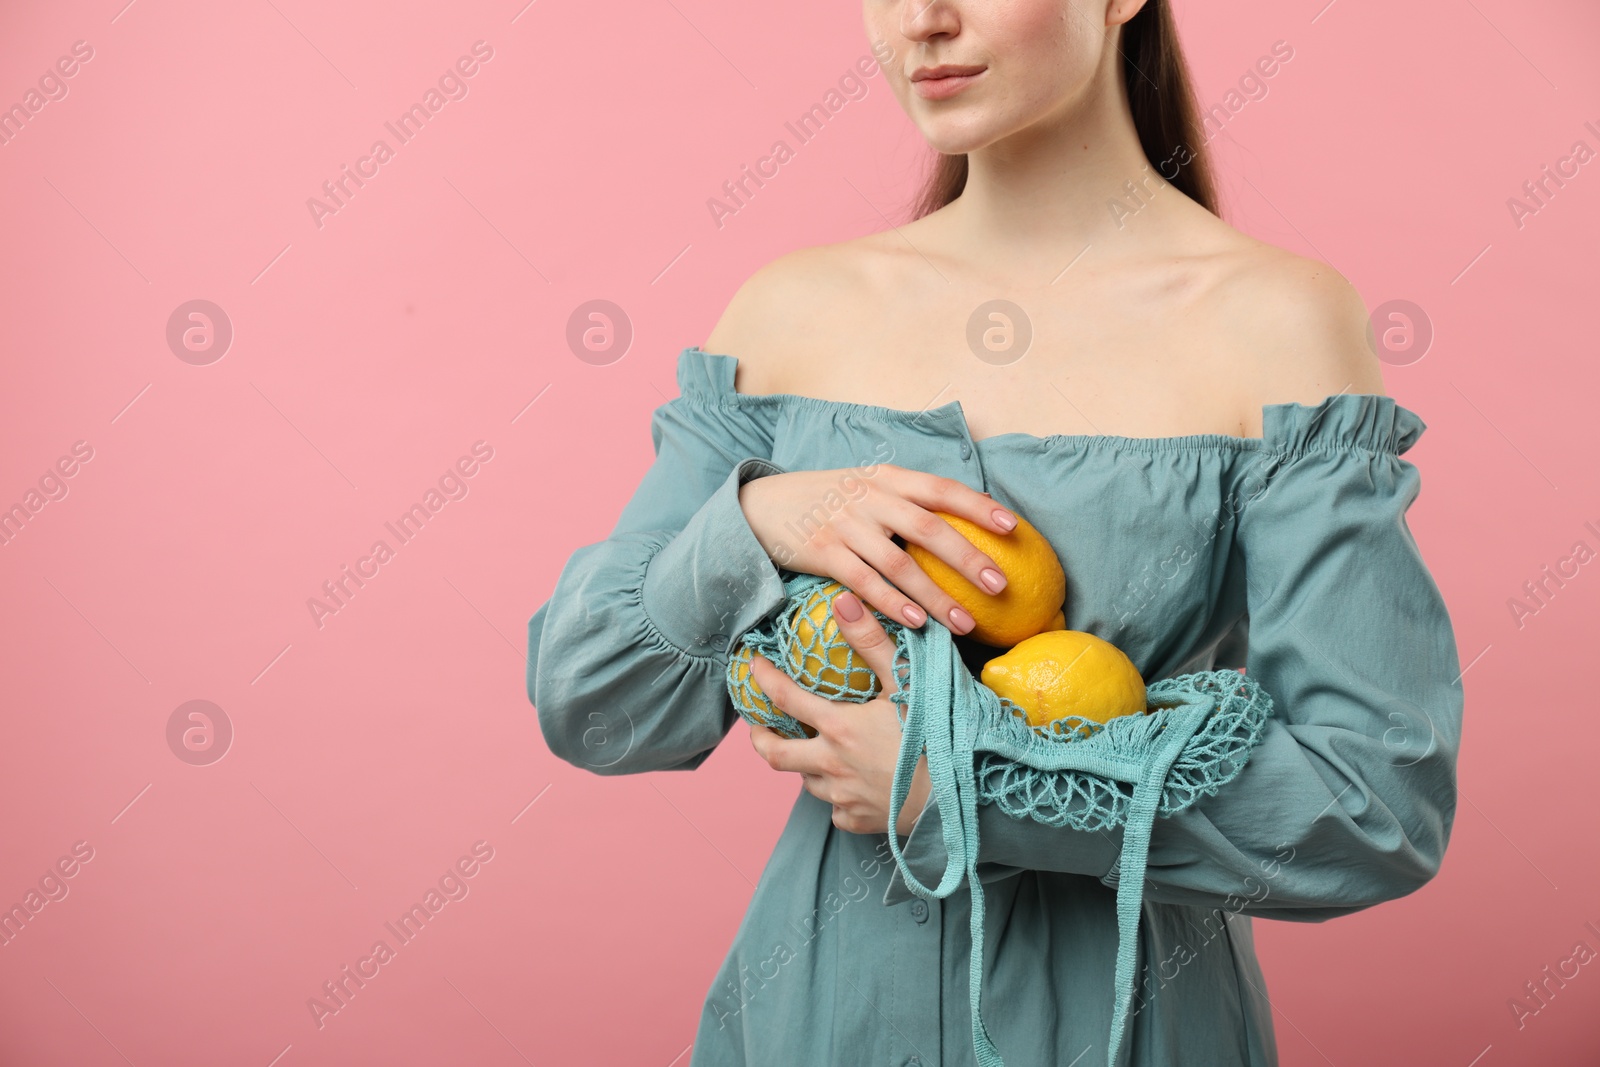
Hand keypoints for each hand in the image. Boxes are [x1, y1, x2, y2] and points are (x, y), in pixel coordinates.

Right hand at [738, 464, 1016, 636]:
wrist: (762, 505)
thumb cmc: (829, 500)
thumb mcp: (868, 486)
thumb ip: (910, 499)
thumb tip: (971, 518)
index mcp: (888, 479)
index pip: (941, 489)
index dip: (978, 507)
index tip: (1013, 528)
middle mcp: (870, 498)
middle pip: (929, 528)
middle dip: (969, 558)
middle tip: (1001, 586)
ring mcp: (846, 526)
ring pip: (900, 564)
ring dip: (935, 596)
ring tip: (965, 623)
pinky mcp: (824, 553)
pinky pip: (864, 582)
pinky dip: (892, 603)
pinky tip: (916, 623)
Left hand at [746, 589, 932, 835]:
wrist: (965, 795)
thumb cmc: (939, 734)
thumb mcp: (907, 682)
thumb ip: (872, 642)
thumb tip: (843, 601)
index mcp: (838, 727)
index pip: (784, 698)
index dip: (763, 678)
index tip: (753, 665)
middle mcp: (831, 765)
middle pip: (775, 755)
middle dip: (761, 738)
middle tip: (759, 726)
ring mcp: (844, 798)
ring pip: (807, 782)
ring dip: (804, 766)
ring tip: (813, 752)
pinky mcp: (860, 821)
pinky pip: (836, 810)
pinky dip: (836, 797)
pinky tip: (850, 786)